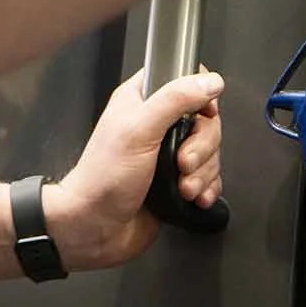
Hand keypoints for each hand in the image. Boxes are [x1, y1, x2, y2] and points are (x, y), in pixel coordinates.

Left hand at [45, 67, 224, 269]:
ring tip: (182, 185)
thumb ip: (174, 100)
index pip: (183, 79)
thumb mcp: (139, 130)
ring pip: (209, 152)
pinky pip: (208, 177)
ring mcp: (168, 154)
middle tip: (182, 162)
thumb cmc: (103, 178)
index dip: (201, 94)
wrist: (97, 227)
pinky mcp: (177, 180)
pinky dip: (206, 188)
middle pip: (204, 121)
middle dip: (202, 146)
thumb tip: (208, 82)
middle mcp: (156, 124)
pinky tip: (193, 197)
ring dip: (202, 172)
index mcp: (141, 100)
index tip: (203, 113)